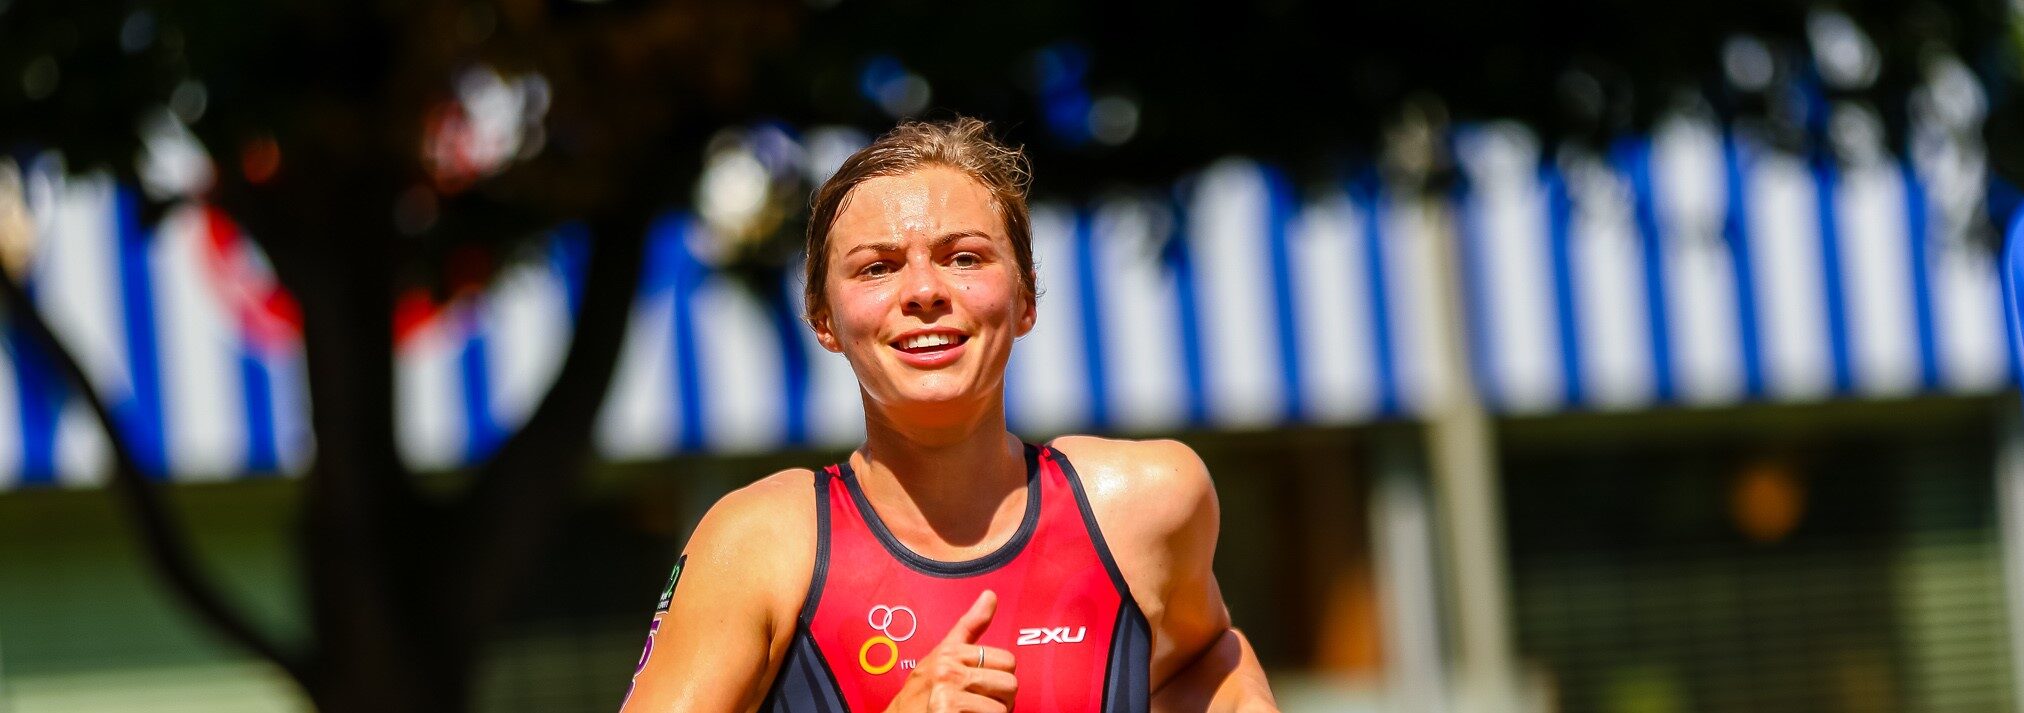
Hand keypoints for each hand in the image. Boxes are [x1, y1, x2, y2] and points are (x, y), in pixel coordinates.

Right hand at [882, 590, 1018, 711]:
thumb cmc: (920, 693)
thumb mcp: (943, 654)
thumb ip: (970, 626)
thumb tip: (990, 595)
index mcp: (951, 653)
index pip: (1007, 661)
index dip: (999, 678)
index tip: (982, 687)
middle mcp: (948, 670)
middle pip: (1009, 684)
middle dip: (1000, 700)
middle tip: (977, 705)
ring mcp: (947, 693)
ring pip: (1002, 707)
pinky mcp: (947, 711)